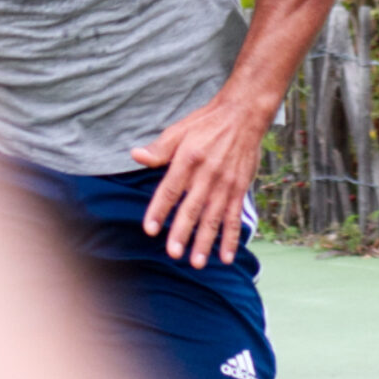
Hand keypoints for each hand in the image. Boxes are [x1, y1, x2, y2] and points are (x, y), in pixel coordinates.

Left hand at [132, 93, 267, 267]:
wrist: (243, 116)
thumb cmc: (206, 124)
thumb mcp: (178, 130)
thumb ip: (159, 149)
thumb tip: (135, 156)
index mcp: (188, 160)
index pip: (170, 190)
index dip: (159, 210)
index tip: (150, 229)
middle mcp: (207, 175)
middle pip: (192, 209)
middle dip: (182, 233)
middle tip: (173, 254)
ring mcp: (225, 185)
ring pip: (213, 218)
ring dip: (205, 242)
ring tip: (197, 262)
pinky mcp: (239, 190)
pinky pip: (235, 218)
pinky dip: (231, 238)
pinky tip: (225, 256)